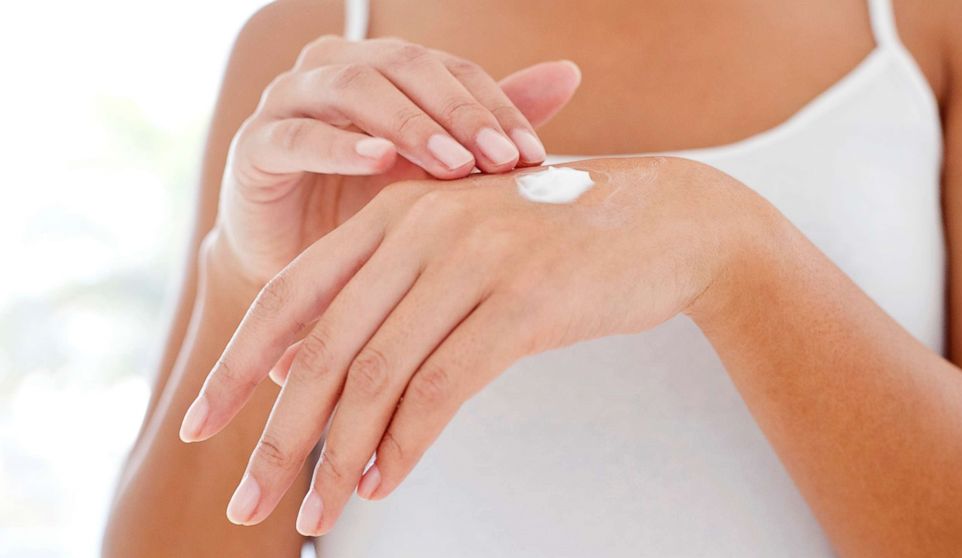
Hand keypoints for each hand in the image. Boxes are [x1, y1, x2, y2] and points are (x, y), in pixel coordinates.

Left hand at [182, 156, 770, 534]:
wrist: (661, 221)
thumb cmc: (555, 242)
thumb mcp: (457, 249)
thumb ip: (383, 298)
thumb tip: (306, 376)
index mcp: (394, 213)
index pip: (290, 295)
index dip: (239, 366)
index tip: (201, 422)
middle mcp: (422, 228)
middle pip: (324, 348)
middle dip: (278, 435)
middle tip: (248, 499)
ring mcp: (472, 261)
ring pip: (377, 375)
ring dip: (340, 456)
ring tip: (317, 511)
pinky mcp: (522, 302)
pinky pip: (442, 387)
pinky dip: (406, 444)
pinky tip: (387, 480)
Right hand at [214, 33, 580, 286]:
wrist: (298, 261)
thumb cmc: (369, 207)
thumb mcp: (436, 168)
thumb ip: (489, 121)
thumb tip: (570, 74)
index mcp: (384, 67)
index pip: (451, 70)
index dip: (495, 106)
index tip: (533, 156)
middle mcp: (336, 69)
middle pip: (405, 65)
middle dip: (459, 112)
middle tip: (499, 159)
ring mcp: (290, 100)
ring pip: (354, 88)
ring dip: (408, 123)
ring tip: (450, 162)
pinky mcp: (255, 145)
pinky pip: (297, 135)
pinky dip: (339, 145)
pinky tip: (378, 161)